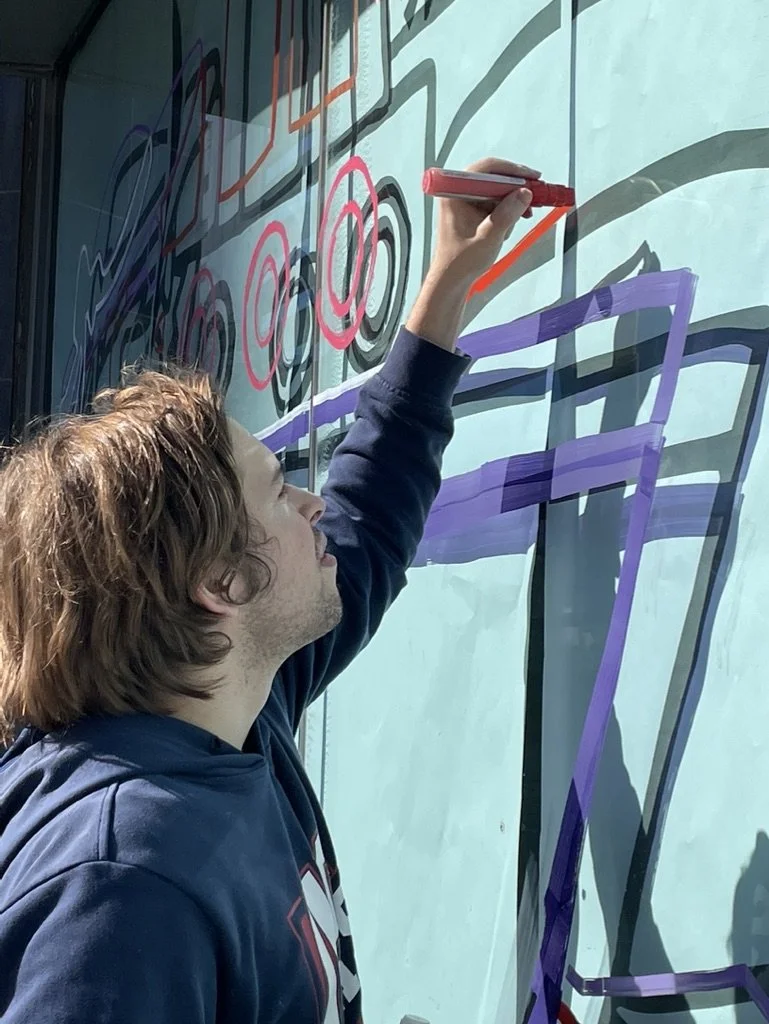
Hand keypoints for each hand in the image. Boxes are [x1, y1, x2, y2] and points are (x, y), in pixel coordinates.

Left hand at [428, 157, 539, 289]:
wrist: (451, 280)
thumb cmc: (461, 262)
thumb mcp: (488, 238)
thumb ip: (507, 214)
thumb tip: (524, 193)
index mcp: (454, 194)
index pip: (486, 169)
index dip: (512, 171)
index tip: (532, 178)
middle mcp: (458, 193)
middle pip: (493, 178)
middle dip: (515, 187)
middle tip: (536, 193)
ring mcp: (464, 202)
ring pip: (496, 191)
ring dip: (512, 201)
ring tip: (524, 215)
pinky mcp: (471, 211)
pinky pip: (494, 203)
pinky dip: (506, 210)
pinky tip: (513, 222)